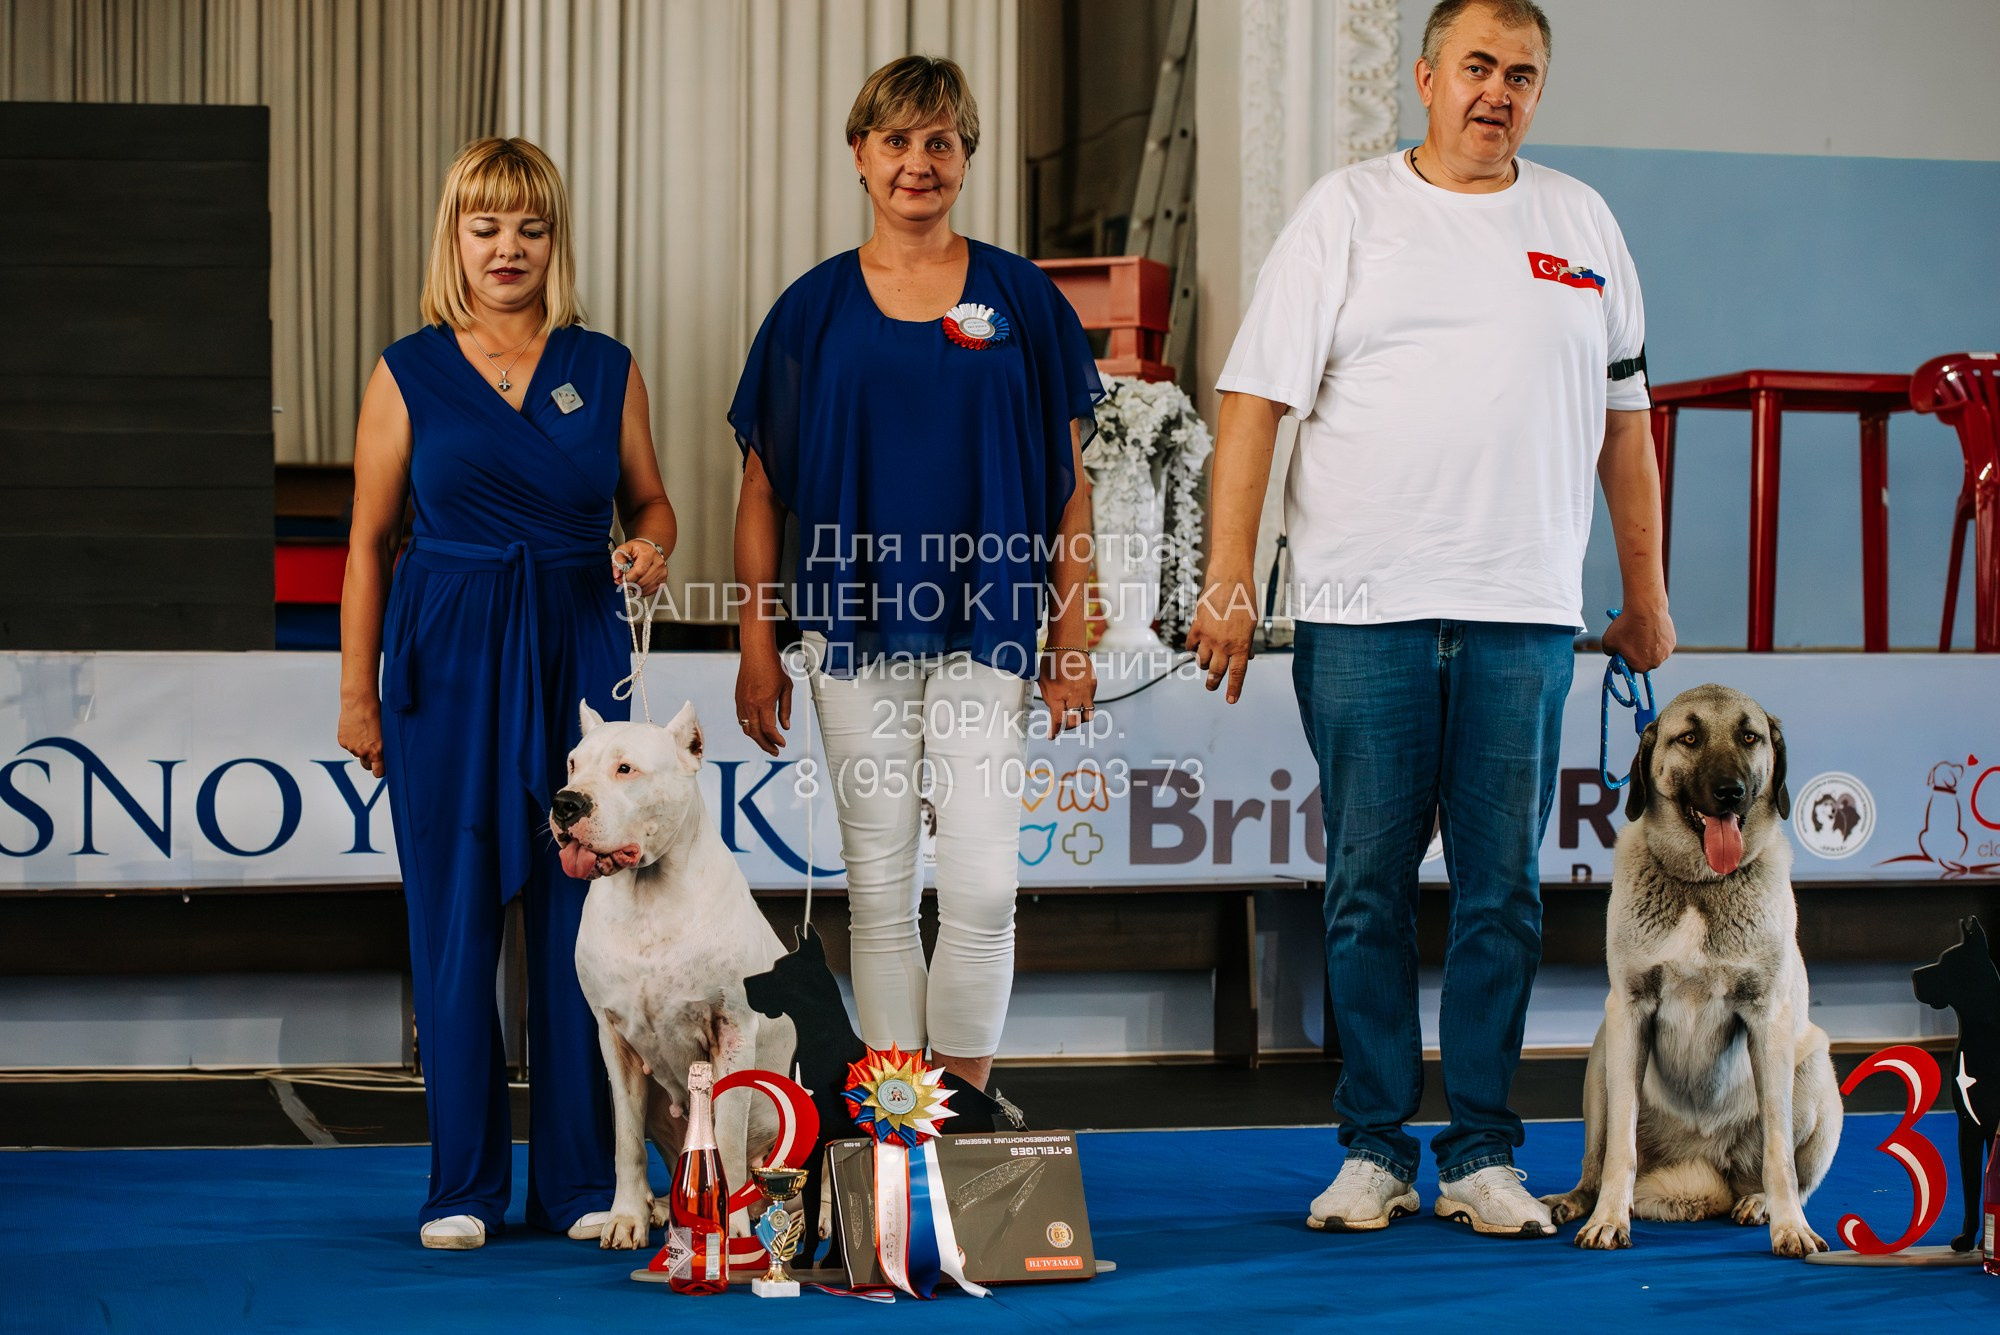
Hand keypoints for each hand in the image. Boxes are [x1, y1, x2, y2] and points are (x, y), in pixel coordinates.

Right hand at [337, 695, 386, 778]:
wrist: (360, 703)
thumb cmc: (378, 715)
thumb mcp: (386, 733)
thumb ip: (384, 747)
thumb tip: (385, 756)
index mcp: (377, 752)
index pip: (378, 773)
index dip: (380, 770)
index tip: (382, 765)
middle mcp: (363, 753)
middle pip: (367, 765)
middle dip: (370, 760)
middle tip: (374, 747)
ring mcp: (351, 748)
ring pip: (357, 753)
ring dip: (360, 747)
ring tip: (365, 731)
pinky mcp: (342, 741)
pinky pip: (348, 745)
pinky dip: (352, 739)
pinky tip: (356, 728)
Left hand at [610, 539, 667, 596]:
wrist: (649, 549)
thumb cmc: (638, 549)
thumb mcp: (624, 548)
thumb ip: (618, 560)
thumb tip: (617, 574)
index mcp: (649, 554)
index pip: (638, 572)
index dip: (627, 579)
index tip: (619, 580)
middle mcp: (658, 563)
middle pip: (642, 582)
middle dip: (630, 584)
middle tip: (624, 581)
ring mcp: (662, 572)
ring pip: (646, 588)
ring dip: (635, 588)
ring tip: (631, 581)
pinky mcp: (663, 579)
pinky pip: (651, 591)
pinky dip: (642, 590)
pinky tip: (638, 584)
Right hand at [736, 640, 793, 756]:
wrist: (756, 652)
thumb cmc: (774, 668)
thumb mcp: (786, 688)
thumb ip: (785, 709)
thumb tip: (785, 728)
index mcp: (764, 702)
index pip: (769, 729)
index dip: (776, 740)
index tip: (783, 744)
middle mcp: (750, 705)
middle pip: (756, 734)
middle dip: (766, 745)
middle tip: (775, 751)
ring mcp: (742, 702)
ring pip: (747, 728)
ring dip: (757, 739)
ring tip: (767, 743)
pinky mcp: (738, 699)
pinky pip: (742, 720)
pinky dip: (750, 728)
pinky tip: (758, 730)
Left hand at [1038, 648, 1096, 738]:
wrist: (1068, 644)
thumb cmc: (1052, 662)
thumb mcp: (1043, 682)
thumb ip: (1050, 699)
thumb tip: (1055, 712)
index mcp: (1058, 696)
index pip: (1058, 721)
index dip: (1054, 731)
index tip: (1052, 736)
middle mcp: (1073, 696)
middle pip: (1073, 723)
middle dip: (1066, 726)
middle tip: (1061, 725)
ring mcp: (1085, 691)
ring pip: (1086, 717)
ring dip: (1078, 719)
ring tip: (1072, 715)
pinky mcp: (1093, 686)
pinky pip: (1091, 703)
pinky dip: (1085, 706)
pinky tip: (1077, 701)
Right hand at [1186, 572, 1257, 702]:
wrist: (1229, 582)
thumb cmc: (1244, 601)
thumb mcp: (1251, 625)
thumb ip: (1248, 643)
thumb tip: (1248, 657)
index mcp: (1241, 645)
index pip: (1237, 673)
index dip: (1233, 688)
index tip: (1230, 700)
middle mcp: (1224, 645)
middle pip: (1216, 672)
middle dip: (1213, 683)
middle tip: (1211, 687)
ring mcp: (1209, 638)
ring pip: (1201, 662)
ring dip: (1204, 665)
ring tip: (1206, 664)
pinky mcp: (1197, 628)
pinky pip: (1191, 647)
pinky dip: (1193, 651)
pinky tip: (1195, 649)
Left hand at [1604, 604, 1675, 673]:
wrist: (1644, 610)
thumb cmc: (1626, 627)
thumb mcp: (1607, 642)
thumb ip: (1609, 652)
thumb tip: (1614, 653)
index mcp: (1640, 667)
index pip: (1632, 667)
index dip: (1627, 658)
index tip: (1624, 649)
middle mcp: (1656, 663)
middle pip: (1645, 661)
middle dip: (1639, 653)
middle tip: (1632, 640)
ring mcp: (1666, 652)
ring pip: (1655, 652)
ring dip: (1649, 646)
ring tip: (1641, 633)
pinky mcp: (1672, 641)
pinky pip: (1663, 643)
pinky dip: (1658, 638)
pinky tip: (1651, 629)